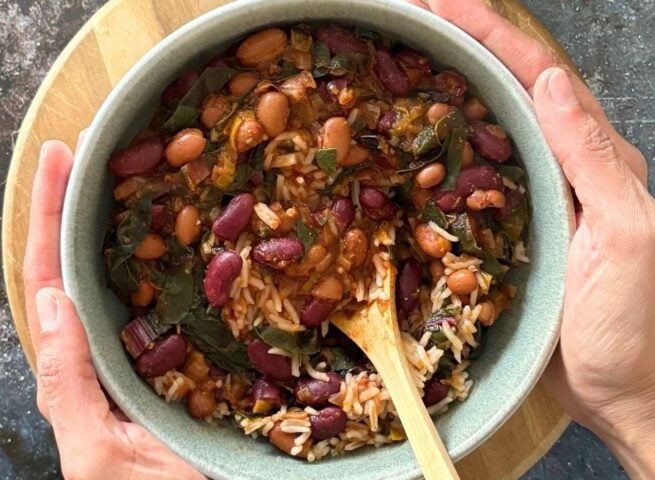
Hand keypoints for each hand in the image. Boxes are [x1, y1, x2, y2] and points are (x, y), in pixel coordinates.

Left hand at [23, 140, 204, 479]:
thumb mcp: (98, 452)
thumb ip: (70, 384)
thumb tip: (53, 302)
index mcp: (75, 367)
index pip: (51, 280)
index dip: (48, 218)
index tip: (58, 158)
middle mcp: (102, 350)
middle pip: (80, 265)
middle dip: (78, 204)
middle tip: (96, 146)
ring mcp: (141, 351)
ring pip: (123, 276)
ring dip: (120, 225)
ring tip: (134, 172)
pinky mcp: (182, 357)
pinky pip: (167, 300)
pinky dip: (169, 261)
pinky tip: (186, 234)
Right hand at [411, 0, 654, 475]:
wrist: (631, 394)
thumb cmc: (638, 325)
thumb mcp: (627, 236)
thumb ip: (591, 160)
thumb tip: (547, 83)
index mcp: (593, 158)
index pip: (537, 77)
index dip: (490, 35)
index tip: (439, 6)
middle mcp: (561, 170)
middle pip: (507, 93)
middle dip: (461, 51)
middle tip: (408, 27)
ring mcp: (532, 203)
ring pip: (486, 134)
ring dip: (447, 96)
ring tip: (400, 72)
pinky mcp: (507, 236)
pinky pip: (471, 185)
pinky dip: (442, 159)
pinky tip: (412, 152)